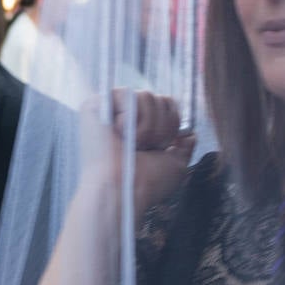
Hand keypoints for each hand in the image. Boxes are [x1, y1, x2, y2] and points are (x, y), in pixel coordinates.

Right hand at [80, 90, 195, 216]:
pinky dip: (129, 117)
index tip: (162, 146)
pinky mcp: (95, 105)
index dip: (172, 122)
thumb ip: (184, 148)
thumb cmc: (147, 183)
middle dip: (161, 127)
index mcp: (141, 127)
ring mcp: (109, 109)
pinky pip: (126, 93)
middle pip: (159, 98)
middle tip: (145, 148)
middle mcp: (125, 116)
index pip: (166, 103)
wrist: (125, 190)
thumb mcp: (175, 165)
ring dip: (147, 126)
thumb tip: (190, 134)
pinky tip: (119, 135)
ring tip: (133, 145)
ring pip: (145, 95)